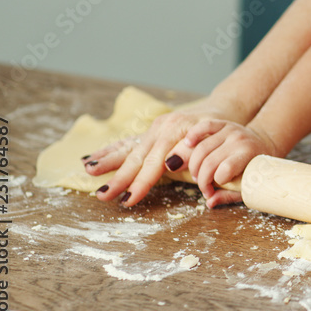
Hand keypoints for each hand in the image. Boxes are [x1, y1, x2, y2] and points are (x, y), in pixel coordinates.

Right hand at [83, 99, 240, 206]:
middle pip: (137, 157)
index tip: (128, 200)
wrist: (222, 111)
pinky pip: (128, 142)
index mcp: (175, 130)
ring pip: (128, 147)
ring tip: (88, 171)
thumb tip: (170, 163)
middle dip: (118, 178)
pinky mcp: (152, 130)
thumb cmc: (221, 130)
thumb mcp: (213, 139)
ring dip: (108, 161)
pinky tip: (91, 158)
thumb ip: (192, 151)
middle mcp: (161, 128)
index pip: (154, 163)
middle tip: (102, 195)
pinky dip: (110, 150)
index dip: (140, 183)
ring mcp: (154, 128)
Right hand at [180, 119, 278, 207]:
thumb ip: (229, 195)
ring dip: (194, 166)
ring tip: (196, 175)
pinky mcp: (223, 123)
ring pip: (201, 147)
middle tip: (203, 187)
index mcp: (248, 154)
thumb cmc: (255, 169)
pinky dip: (193, 134)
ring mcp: (230, 130)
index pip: (225, 169)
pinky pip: (203, 126)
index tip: (213, 190)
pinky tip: (187, 144)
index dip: (214, 182)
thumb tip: (209, 203)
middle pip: (209, 161)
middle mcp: (239, 140)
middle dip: (201, 179)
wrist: (264, 145)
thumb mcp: (248, 185)